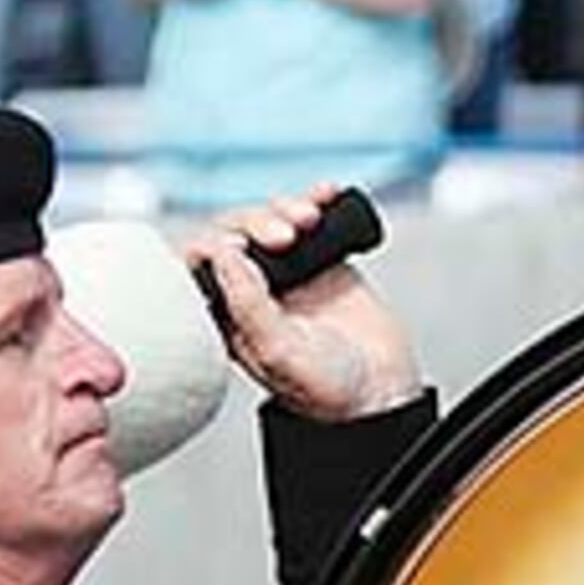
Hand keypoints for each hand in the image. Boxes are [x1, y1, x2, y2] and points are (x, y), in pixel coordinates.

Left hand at [189, 188, 424, 419]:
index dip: (214, 244)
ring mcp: (286, 273)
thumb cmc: (326, 388)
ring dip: (285, 208)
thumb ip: (248, 304)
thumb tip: (222, 252)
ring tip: (311, 218)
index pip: (200, 264)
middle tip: (286, 237)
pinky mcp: (321, 260)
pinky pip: (312, 221)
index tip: (241, 248)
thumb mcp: (279, 352)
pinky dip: (317, 200)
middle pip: (234, 233)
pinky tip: (328, 193)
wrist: (383, 391)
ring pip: (268, 220)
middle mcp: (250, 291)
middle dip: (255, 222)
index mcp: (226, 316)